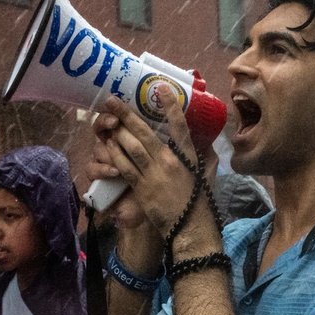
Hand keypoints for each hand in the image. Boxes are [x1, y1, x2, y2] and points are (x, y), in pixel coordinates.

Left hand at [93, 96, 221, 257]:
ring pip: (131, 146)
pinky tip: (107, 144)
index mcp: (188, 156)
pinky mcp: (141, 187)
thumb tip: (207, 142)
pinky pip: (124, 166)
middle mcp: (169, 161)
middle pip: (144, 132)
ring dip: (117, 132)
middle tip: (113, 100)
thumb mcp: (207, 174)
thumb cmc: (199, 201)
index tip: (161, 88)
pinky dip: (114, 154)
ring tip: (107, 121)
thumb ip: (206, 156)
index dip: (170, 105)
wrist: (190, 226)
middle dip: (126, 114)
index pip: (179, 125)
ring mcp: (154, 174)